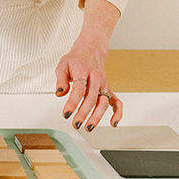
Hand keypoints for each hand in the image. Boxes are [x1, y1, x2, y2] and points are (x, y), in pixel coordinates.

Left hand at [54, 0, 123, 129]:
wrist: (90, 51)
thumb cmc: (75, 59)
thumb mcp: (62, 65)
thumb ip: (60, 80)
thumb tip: (60, 94)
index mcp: (83, 71)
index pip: (78, 90)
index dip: (72, 103)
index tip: (66, 114)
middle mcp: (96, 78)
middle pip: (91, 99)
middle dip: (83, 113)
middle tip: (76, 124)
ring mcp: (104, 84)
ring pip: (103, 103)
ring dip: (97, 117)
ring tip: (88, 127)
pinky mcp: (108, 89)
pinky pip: (117, 102)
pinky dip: (118, 113)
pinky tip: (113, 123)